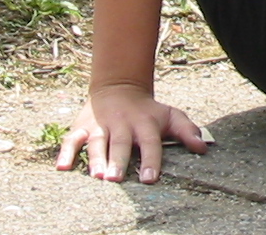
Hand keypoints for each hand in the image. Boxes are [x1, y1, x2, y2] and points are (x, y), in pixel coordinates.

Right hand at [56, 84, 208, 183]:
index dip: (151, 159)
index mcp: (145, 123)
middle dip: (118, 161)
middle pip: (121, 144)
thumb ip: (187, 131)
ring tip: (96, 176)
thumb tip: (203, 148)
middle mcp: (122, 124)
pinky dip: (66, 152)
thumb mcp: (170, 115)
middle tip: (116, 179)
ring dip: (95, 159)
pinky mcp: (82, 126)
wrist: (119, 87)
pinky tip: (62, 167)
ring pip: (97, 142)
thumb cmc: (148, 110)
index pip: (150, 142)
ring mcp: (101, 125)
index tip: (149, 178)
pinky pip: (72, 139)